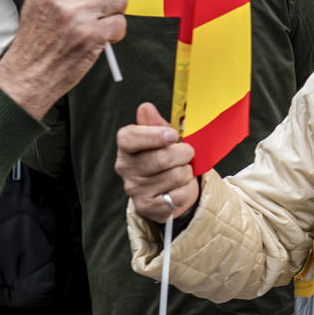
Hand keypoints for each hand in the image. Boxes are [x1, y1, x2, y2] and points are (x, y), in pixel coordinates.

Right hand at [0, 0, 130, 118]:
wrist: (28, 75)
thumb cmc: (38, 40)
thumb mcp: (40, 1)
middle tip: (117, 2)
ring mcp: (76, 14)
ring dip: (118, 12)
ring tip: (103, 24)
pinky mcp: (90, 34)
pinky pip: (120, 22)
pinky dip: (117, 32)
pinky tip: (103, 40)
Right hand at [118, 103, 200, 220]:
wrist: (169, 189)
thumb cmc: (166, 156)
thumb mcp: (163, 137)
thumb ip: (155, 123)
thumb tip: (145, 107)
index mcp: (126, 147)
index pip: (129, 138)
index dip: (153, 135)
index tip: (173, 135)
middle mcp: (125, 168)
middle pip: (159, 158)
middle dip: (182, 154)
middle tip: (188, 153)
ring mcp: (134, 189)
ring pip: (174, 176)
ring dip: (186, 172)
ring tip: (182, 171)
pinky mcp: (147, 207)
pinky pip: (178, 196)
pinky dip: (186, 190)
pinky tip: (179, 188)